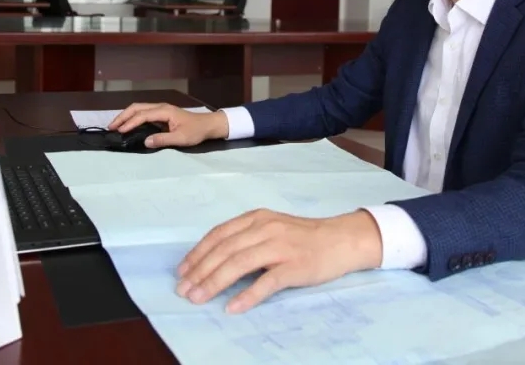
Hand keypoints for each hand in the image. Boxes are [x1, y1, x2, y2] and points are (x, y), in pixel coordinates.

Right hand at [107, 102, 228, 148]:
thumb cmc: (196, 131)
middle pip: (137, 107)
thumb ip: (163, 140)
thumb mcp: (181, 139)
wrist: (208, 125)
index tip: (120, 131)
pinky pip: (143, 113)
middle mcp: (160, 107)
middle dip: (123, 116)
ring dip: (126, 116)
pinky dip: (133, 117)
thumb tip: (145, 142)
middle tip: (111, 127)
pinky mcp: (161, 114)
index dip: (130, 123)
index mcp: (165, 111)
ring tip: (116, 126)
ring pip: (139, 108)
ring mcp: (161, 109)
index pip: (142, 115)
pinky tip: (128, 125)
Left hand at [175, 209, 382, 313]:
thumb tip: (214, 260)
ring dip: (215, 282)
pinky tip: (232, 306)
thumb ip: (247, 238)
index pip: (219, 235)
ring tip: (198, 297)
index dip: (197, 253)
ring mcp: (280, 247)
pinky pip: (266, 282)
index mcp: (257, 218)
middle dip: (200, 271)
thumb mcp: (272, 228)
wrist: (342, 239)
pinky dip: (247, 295)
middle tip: (183, 289)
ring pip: (239, 264)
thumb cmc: (304, 237)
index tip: (182, 270)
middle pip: (225, 250)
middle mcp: (265, 229)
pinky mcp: (295, 266)